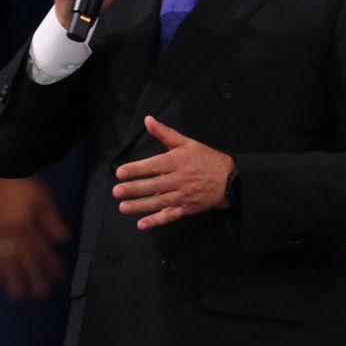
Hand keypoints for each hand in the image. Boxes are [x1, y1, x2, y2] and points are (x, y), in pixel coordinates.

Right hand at [0, 176, 71, 299]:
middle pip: (25, 258)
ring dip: (11, 279)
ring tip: (16, 295)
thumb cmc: (24, 185)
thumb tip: (64, 239)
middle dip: (34, 277)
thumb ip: (52, 220)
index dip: (51, 264)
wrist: (0, 172)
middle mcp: (12, 233)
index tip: (59, 277)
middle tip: (40, 295)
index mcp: (27, 224)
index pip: (41, 248)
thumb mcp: (43, 198)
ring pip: (6, 260)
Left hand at [112, 116, 233, 229]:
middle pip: (154, 185)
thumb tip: (148, 120)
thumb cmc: (205, 158)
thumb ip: (165, 133)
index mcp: (178, 161)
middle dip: (134, 189)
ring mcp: (182, 196)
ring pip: (159, 202)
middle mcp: (179, 179)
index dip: (136, 169)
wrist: (228, 179)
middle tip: (117, 191)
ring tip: (123, 207)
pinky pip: (169, 216)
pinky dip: (156, 221)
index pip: (154, 165)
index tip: (120, 172)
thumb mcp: (187, 142)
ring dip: (140, 206)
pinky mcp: (186, 208)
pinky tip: (141, 224)